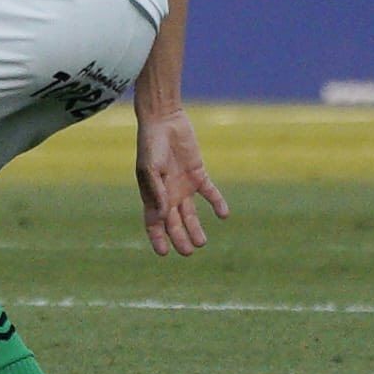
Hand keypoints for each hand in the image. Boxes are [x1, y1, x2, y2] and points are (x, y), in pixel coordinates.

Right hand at [135, 107, 229, 256]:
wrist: (164, 120)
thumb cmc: (151, 143)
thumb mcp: (150, 168)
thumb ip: (156, 191)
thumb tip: (163, 216)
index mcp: (152, 194)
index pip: (153, 222)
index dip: (157, 238)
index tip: (164, 253)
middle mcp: (167, 193)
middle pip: (174, 222)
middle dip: (179, 238)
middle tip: (189, 252)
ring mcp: (183, 184)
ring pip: (191, 213)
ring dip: (195, 228)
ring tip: (202, 243)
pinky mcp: (198, 174)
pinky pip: (209, 192)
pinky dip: (217, 203)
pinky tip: (223, 215)